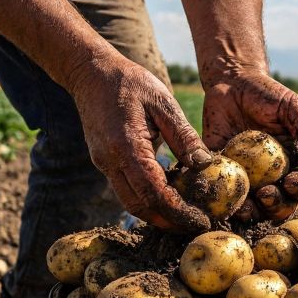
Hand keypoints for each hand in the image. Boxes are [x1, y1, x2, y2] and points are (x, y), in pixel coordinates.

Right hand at [70, 60, 212, 231]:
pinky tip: (169, 193)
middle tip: (195, 224)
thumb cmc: (130, 82)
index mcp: (126, 146)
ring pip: (130, 201)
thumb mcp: (163, 102)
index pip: (153, 193)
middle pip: (139, 206)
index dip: (177, 211)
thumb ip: (183, 135)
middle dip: (167, 221)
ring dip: (157, 213)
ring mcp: (103, 163)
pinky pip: (126, 188)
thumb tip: (205, 165)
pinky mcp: (104, 162)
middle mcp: (110, 161)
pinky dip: (147, 197)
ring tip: (186, 214)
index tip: (200, 219)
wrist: (91, 73)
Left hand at [202, 71, 297, 219]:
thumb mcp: (292, 106)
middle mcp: (272, 175)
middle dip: (276, 205)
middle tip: (266, 195)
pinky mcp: (222, 172)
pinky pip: (223, 190)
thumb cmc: (268, 93)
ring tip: (245, 207)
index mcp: (294, 161)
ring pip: (253, 204)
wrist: (232, 82)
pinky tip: (220, 197)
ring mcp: (248, 177)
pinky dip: (223, 199)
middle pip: (280, 202)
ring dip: (251, 211)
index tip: (292, 183)